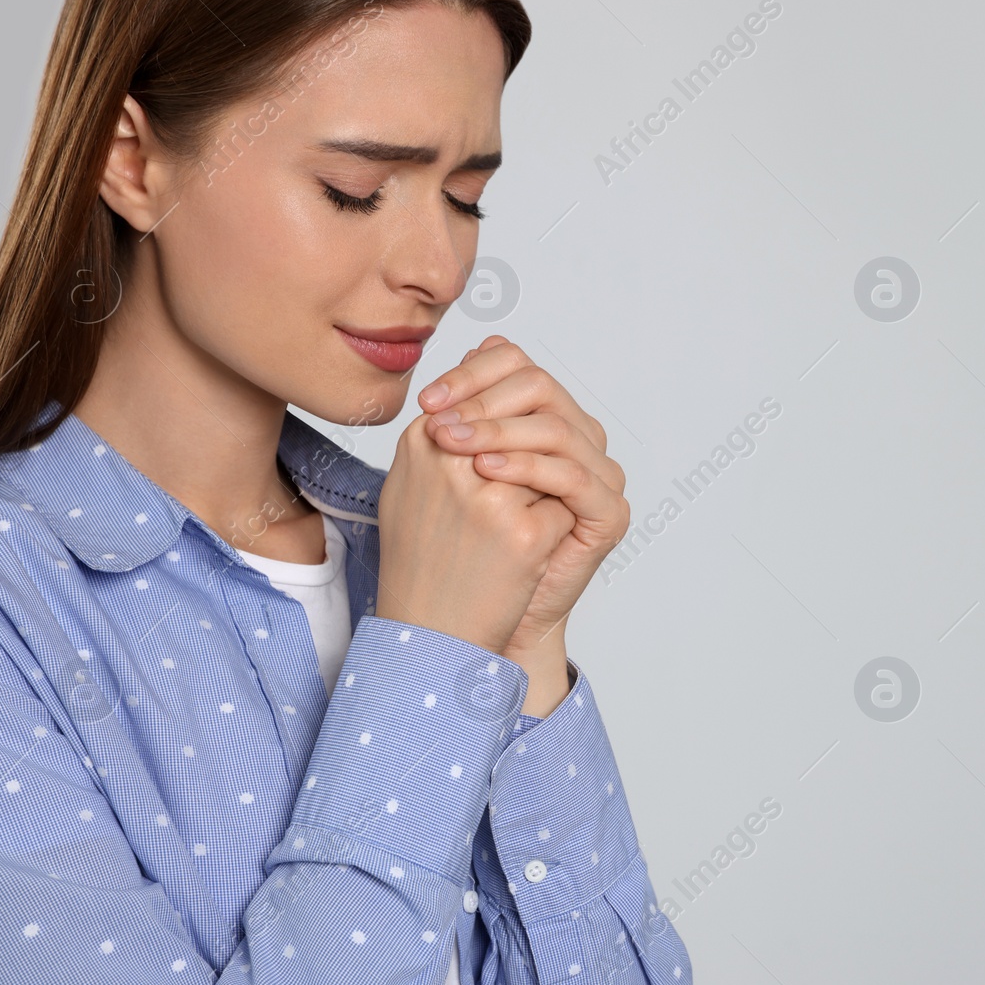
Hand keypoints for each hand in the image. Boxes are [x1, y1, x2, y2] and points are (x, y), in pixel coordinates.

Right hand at [373, 384, 576, 658]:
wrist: (429, 634)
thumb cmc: (426, 557)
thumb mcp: (421, 479)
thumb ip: (455, 412)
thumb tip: (490, 349)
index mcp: (423, 441)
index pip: (489, 382)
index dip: (516, 401)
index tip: (515, 436)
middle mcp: (451, 460)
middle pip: (531, 412)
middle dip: (546, 434)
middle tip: (536, 474)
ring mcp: (488, 495)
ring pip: (554, 456)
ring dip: (552, 479)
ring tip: (535, 509)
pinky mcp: (521, 532)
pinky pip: (563, 503)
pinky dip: (558, 522)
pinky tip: (536, 549)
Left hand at [416, 337, 628, 700]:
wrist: (477, 617)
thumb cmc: (460, 547)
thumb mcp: (450, 469)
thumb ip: (459, 416)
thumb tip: (458, 357)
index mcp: (545, 421)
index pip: (520, 368)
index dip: (472, 375)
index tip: (426, 401)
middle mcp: (579, 441)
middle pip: (542, 388)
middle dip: (483, 399)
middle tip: (436, 421)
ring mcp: (599, 476)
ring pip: (556, 428)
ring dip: (499, 429)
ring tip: (452, 443)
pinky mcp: (608, 514)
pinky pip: (573, 475)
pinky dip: (528, 467)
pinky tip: (486, 471)